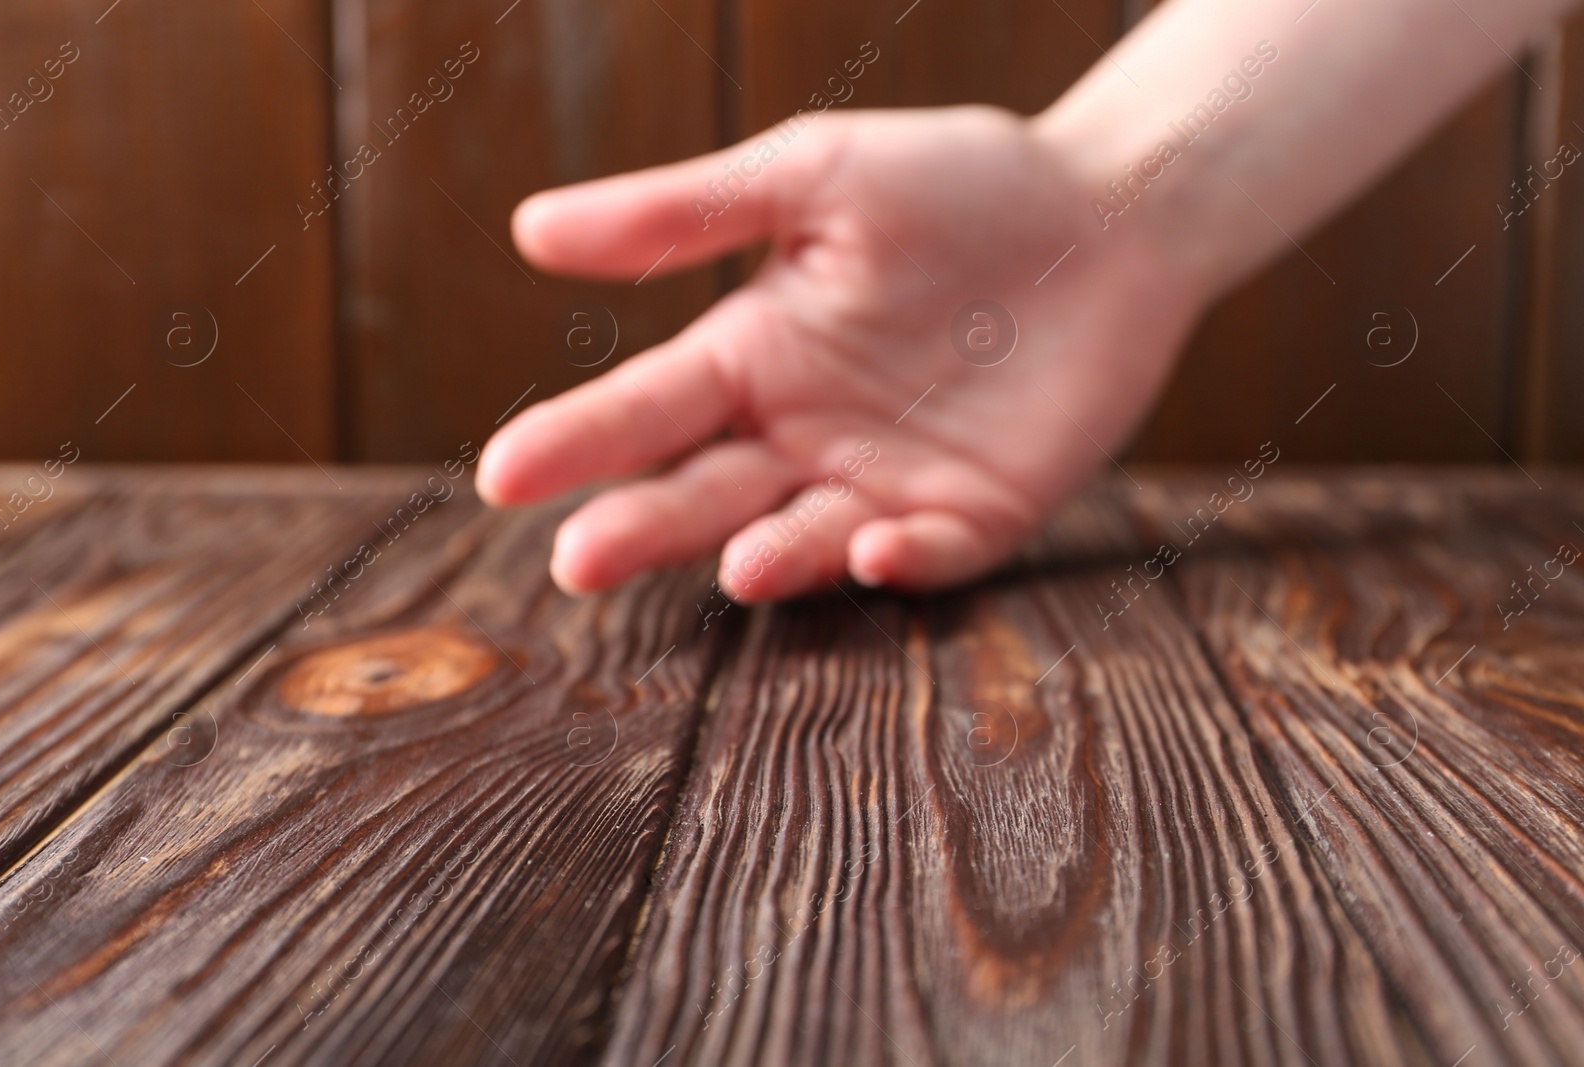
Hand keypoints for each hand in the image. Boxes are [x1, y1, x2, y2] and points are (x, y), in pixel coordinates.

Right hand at [475, 105, 1204, 601]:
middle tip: (578, 561)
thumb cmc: (955, 182)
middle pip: (707, 493)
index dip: (576, 441)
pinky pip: (931, 551)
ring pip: (808, 538)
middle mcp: (804, 435)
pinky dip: (904, 559)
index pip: (645, 409)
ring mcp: (887, 482)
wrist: (1108, 212)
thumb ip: (683, 212)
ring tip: (736, 566)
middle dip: (644, 527)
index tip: (501, 476)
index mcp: (753, 356)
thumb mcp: (812, 175)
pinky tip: (876, 548)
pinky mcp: (976, 513)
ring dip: (772, 559)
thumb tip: (528, 231)